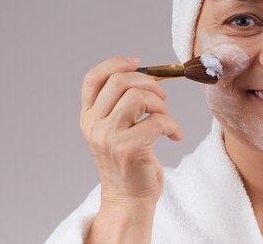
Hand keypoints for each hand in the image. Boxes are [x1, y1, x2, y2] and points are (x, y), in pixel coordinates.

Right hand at [80, 56, 182, 207]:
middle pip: (119, 82)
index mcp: (89, 116)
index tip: (138, 63)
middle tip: (162, 98)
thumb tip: (146, 74)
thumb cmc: (128, 161)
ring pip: (138, 97)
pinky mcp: (129, 148)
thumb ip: (120, 104)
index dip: (115, 63)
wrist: (128, 198)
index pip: (93, 79)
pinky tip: (174, 135)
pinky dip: (172, 125)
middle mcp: (94, 125)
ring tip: (165, 118)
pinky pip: (157, 120)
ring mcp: (109, 137)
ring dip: (160, 104)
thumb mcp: (115, 129)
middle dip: (148, 83)